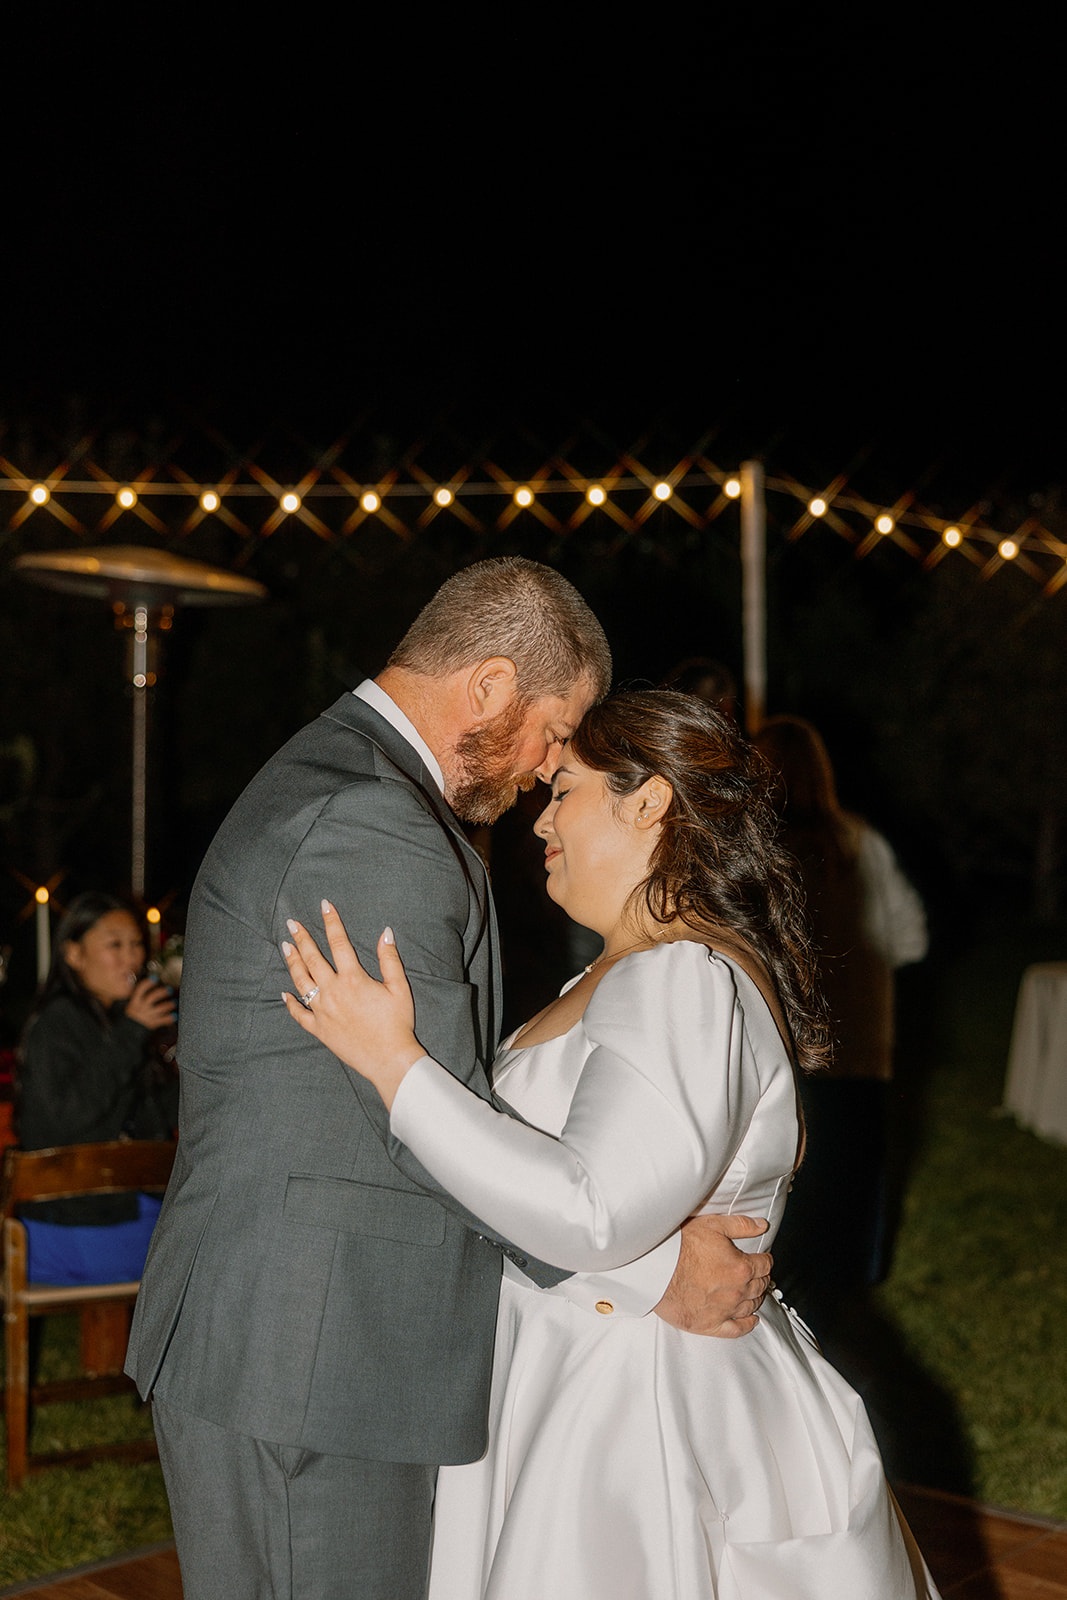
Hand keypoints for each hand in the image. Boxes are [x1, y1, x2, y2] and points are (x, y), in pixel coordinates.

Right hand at [125, 976, 176, 1030]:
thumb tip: (146, 983)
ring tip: (174, 1003)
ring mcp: (146, 1016)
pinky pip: (161, 1021)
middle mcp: (140, 1008)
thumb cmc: (133, 1015)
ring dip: (167, 1005)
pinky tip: (174, 1016)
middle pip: (151, 998)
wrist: (128, 1031)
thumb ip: (139, 996)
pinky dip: (168, 1018)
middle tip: (169, 989)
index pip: (140, 990)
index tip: (155, 978)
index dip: (147, 983)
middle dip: (161, 993)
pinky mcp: (151, 1024)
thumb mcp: (131, 1004)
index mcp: (135, 1002)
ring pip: (158, 1009)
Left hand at [281, 901, 424, 1107]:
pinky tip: (284, 993)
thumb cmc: (397, 1023)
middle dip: (302, 938)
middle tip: (291, 923)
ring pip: (301, 982)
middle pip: (313, 959)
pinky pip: (299, 1014)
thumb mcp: (399, 988)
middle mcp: (333, 992)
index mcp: (353, 979)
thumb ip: (389, 959)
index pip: (338, 943)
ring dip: (292, 963)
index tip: (324, 905)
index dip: (331, 922)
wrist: (389, 1059)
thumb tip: (385, 932)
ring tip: (285, 947)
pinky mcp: (319, 1030)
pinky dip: (290, 1003)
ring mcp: (322, 1012)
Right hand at [653, 1213, 771, 1337]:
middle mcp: (737, 1291)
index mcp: (741, 1267)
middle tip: (760, 1275)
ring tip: (755, 1293)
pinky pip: (736, 1329)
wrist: (656, 1269)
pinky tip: (751, 1320)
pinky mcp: (710, 1324)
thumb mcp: (712, 1226)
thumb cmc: (680, 1247)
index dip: (766, 1260)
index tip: (764, 1259)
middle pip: (759, 1286)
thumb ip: (741, 1225)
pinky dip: (747, 1325)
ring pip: (751, 1306)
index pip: (764, 1265)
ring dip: (756, 1298)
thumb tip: (761, 1226)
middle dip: (762, 1279)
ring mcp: (725, 1310)